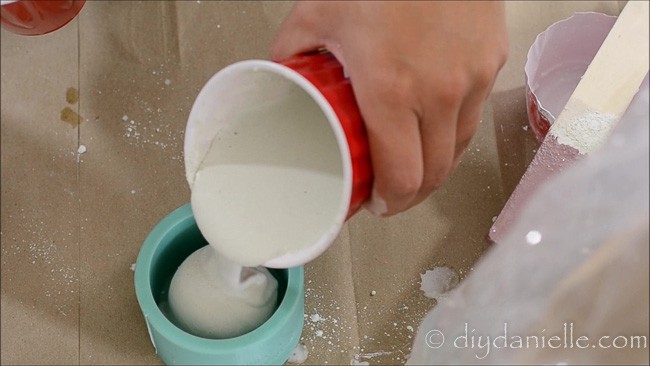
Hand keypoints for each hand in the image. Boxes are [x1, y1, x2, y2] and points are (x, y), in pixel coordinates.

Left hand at [271, 1, 507, 215]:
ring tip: (414, 165)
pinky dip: (456, 128)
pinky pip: (475, 112)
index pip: (403, 177)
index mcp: (392, 89)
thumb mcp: (317, 11)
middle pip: (435, 173)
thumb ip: (292, 51)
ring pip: (460, 147)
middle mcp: (440, 91)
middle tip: (392, 193)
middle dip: (412, 194)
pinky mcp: (492, 60)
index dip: (391, 203)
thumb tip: (281, 74)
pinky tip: (437, 124)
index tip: (379, 205)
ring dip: (436, 166)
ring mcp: (473, 76)